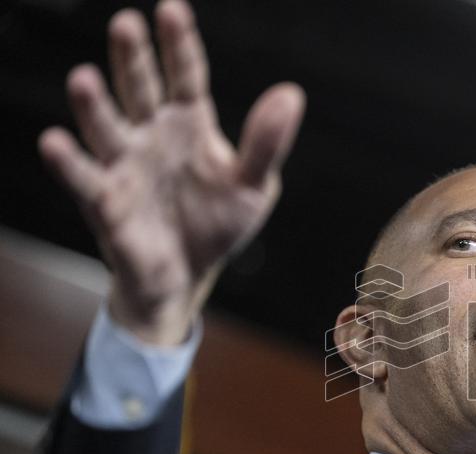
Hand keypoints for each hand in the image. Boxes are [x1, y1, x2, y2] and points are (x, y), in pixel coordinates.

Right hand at [38, 0, 305, 344]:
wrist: (188, 275)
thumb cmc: (217, 223)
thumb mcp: (253, 185)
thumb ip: (266, 143)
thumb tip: (291, 94)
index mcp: (190, 124)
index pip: (186, 76)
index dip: (179, 45)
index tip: (172, 10)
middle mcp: (152, 135)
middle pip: (139, 88)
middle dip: (132, 58)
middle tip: (126, 23)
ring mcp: (125, 164)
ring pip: (106, 127)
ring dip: (94, 105)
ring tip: (83, 79)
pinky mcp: (105, 200)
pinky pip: (84, 178)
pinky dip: (69, 162)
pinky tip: (56, 142)